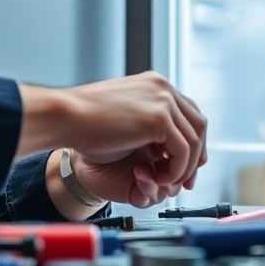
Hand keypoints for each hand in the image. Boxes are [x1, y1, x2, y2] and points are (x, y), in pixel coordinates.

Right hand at [19, 72, 207, 201]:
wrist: (66, 117)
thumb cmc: (83, 118)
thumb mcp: (123, 113)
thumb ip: (144, 119)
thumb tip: (159, 142)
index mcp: (154, 84)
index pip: (188, 112)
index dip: (192, 140)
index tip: (187, 163)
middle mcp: (162, 88)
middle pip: (198, 124)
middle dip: (195, 156)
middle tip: (185, 179)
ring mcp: (163, 101)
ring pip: (193, 140)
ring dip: (183, 167)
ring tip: (164, 181)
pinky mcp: (159, 119)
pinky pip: (183, 152)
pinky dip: (174, 171)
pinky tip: (156, 178)